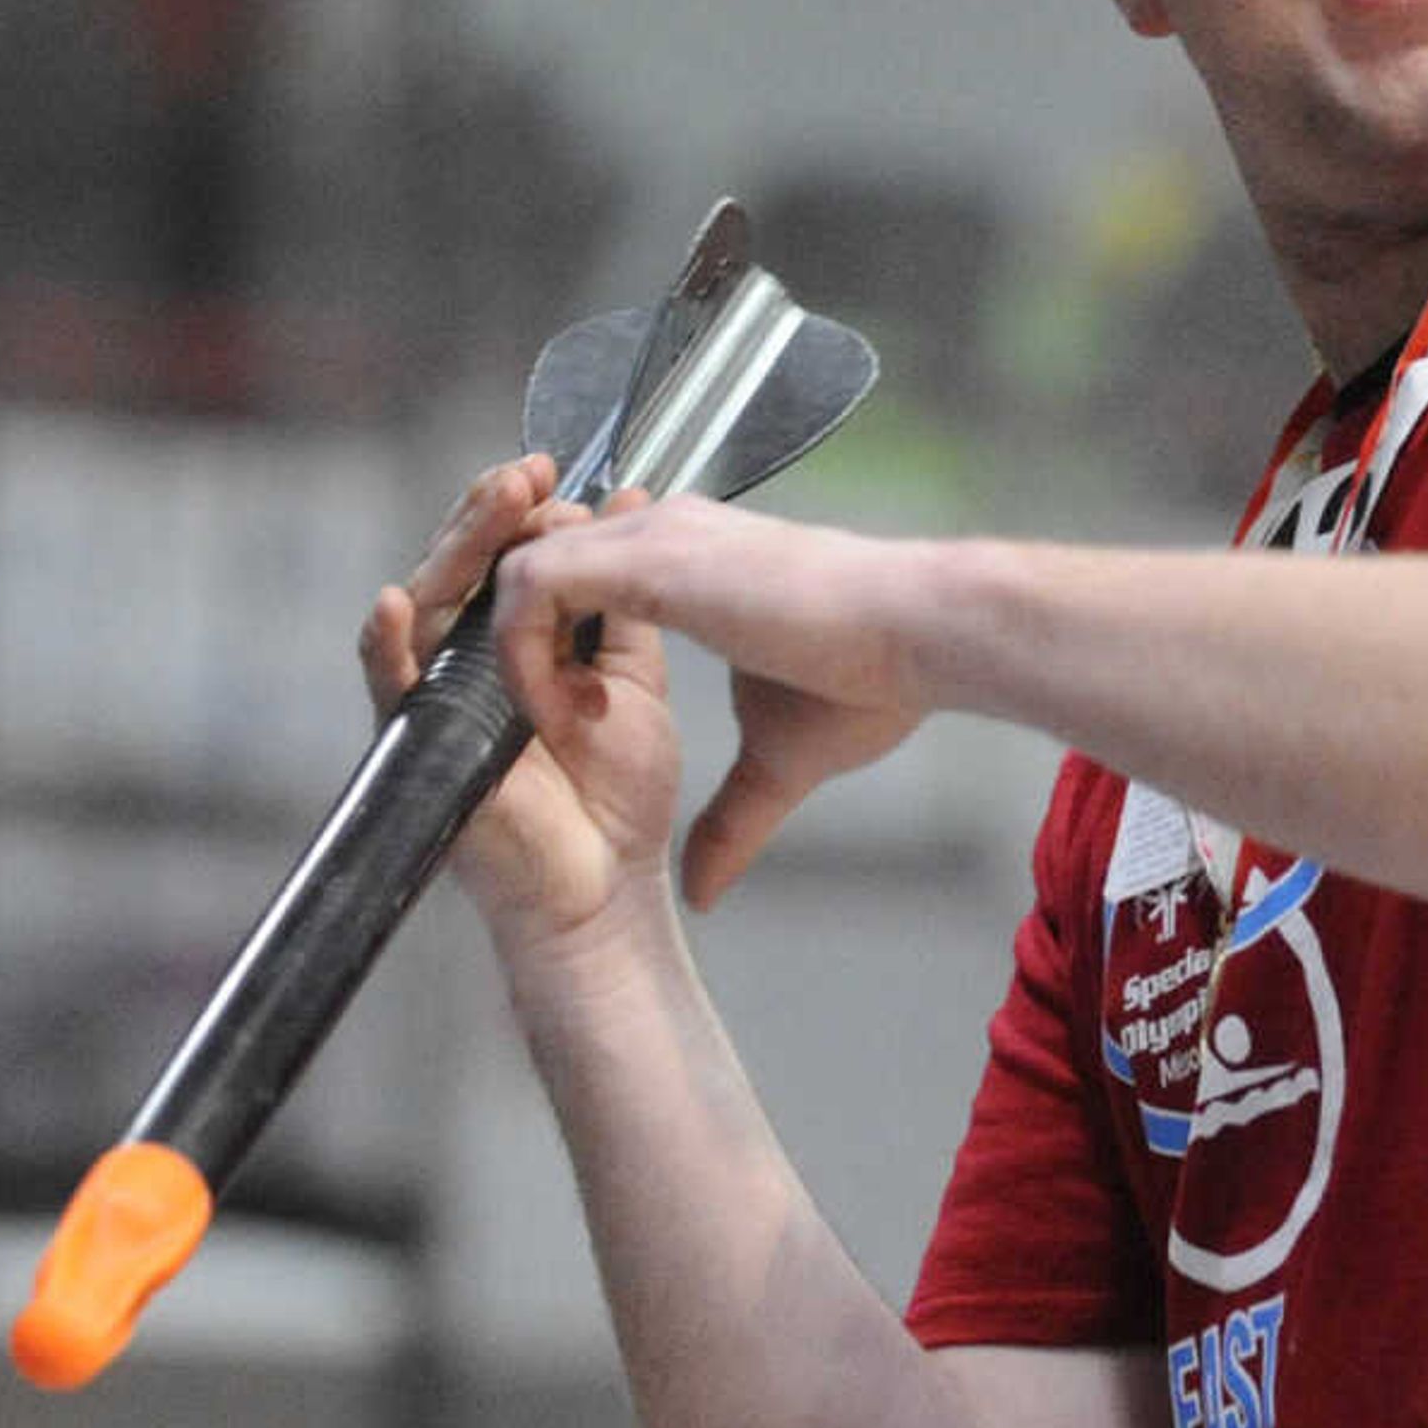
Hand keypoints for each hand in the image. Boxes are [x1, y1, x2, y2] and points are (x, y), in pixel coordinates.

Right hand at [361, 454, 682, 951]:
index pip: (509, 562)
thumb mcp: (634, 682)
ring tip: (493, 506)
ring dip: (455, 553)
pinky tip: (397, 606)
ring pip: (427, 610)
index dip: (529, 514)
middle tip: (526, 473)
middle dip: (491, 518)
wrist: (607, 885)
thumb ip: (623, 607)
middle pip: (463, 571)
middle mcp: (470, 665)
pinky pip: (388, 688)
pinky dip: (387, 647)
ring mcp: (438, 700)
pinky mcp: (418, 745)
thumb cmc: (614, 795)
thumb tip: (624, 506)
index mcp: (521, 646)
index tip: (561, 474)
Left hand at [484, 495, 933, 907]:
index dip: (558, 644)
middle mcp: (664, 536)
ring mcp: (651, 539)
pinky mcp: (645, 559)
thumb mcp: (782, 760)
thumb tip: (705, 890)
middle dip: (515, 640)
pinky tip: (561, 716)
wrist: (919, 638)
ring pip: (520, 566)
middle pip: (541, 560)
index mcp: (694, 565)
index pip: (587, 578)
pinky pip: (531, 587)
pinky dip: (521, 650)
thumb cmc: (875, 680)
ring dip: (507, 648)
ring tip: (538, 724)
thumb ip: (732, 817)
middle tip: (532, 723)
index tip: (574, 718)